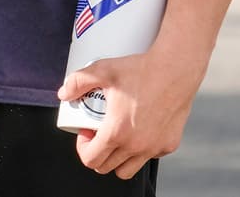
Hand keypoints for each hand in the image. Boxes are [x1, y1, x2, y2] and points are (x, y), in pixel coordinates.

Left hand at [58, 50, 198, 178]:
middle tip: (98, 131)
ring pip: (127, 170)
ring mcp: (154, 148)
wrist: (175, 70)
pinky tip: (137, 129)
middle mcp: (136, 145)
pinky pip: (148, 157)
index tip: (86, 131)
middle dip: (97, 151)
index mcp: (117, 132)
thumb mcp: (101, 71)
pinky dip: (139, 151)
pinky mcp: (169, 145)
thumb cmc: (140, 70)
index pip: (90, 159)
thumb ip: (77, 82)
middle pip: (106, 167)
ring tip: (115, 134)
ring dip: (117, 157)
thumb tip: (64, 93)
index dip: (82, 147)